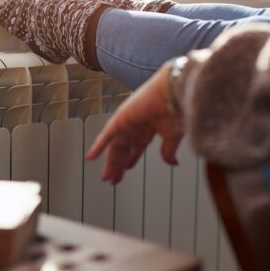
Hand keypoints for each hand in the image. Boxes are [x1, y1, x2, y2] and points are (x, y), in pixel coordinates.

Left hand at [86, 65, 183, 183]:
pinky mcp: (120, 118)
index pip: (136, 146)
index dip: (130, 159)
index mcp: (150, 127)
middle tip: (113, 179)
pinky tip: (90, 158)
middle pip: (123, 148)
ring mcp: (127, 121)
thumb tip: (171, 163)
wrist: (176, 92)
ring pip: (115, 146)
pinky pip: (106, 135)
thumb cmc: (179, 107)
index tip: (126, 169)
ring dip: (111, 163)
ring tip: (107, 177)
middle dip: (118, 165)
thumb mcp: (173, 136)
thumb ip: (168, 150)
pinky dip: (98, 147)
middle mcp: (137, 124)